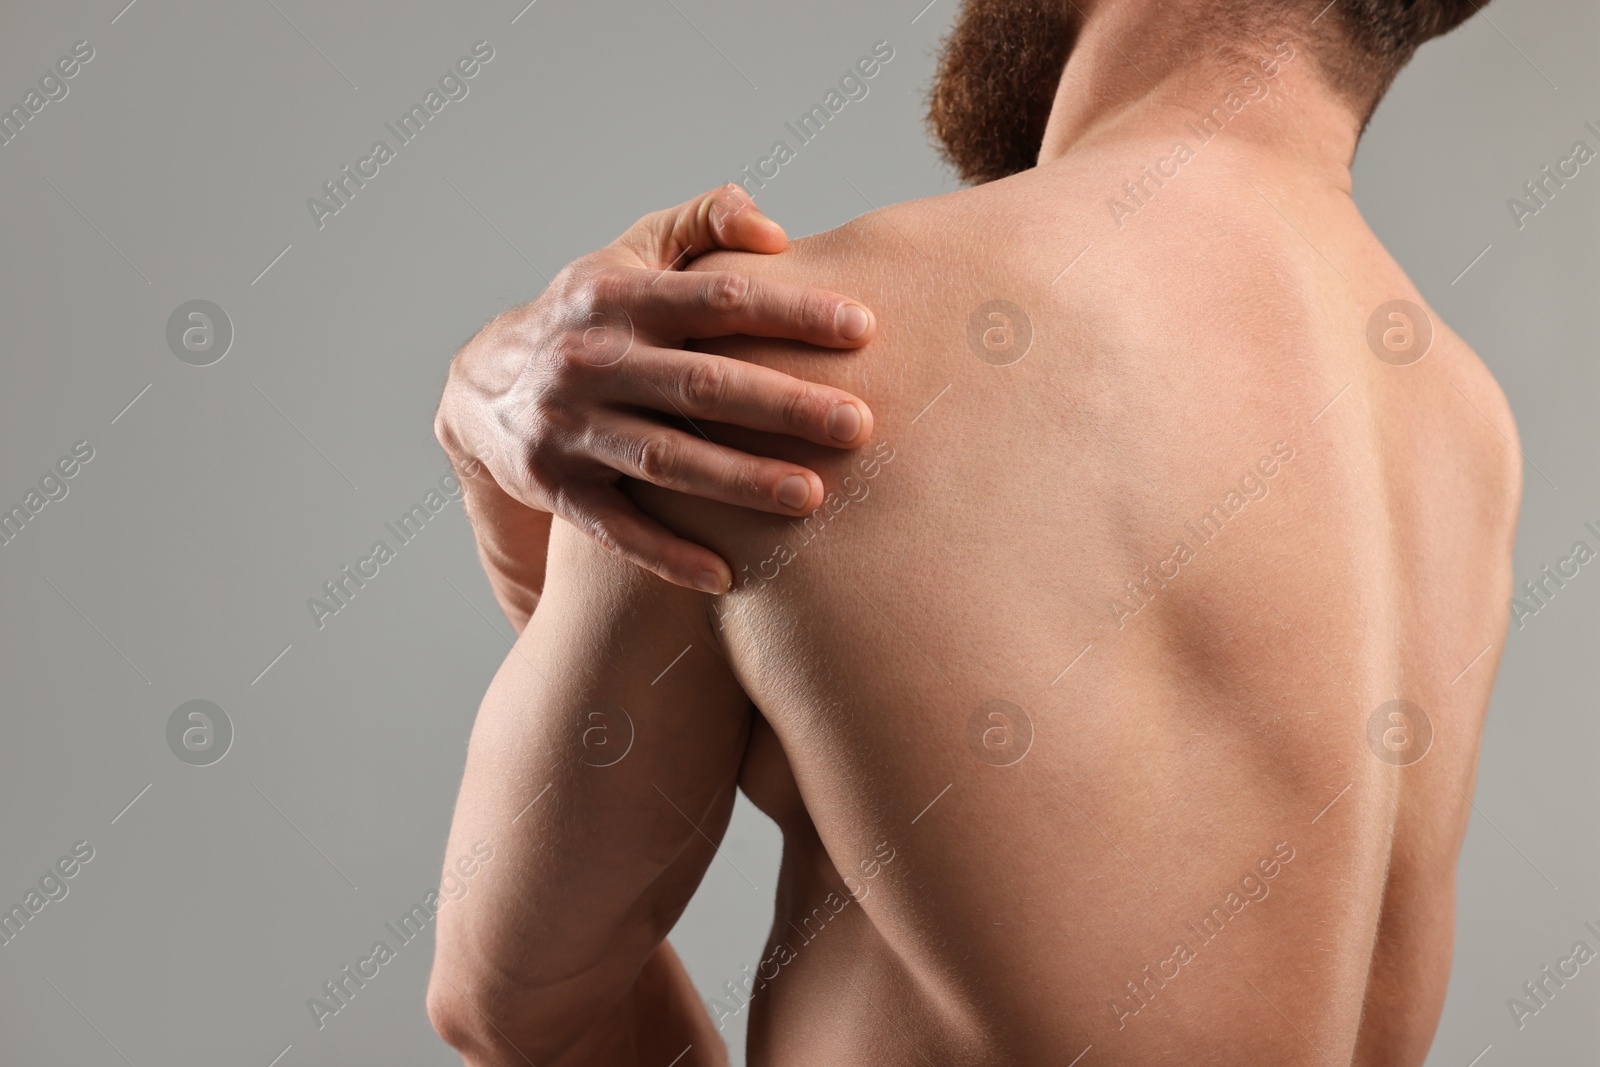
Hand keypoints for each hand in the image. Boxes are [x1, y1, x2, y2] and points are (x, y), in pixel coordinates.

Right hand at [436, 184, 875, 596]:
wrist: (480, 389)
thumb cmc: (590, 316)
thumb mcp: (631, 252)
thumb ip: (703, 222)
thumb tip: (775, 231)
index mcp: (620, 297)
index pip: (719, 299)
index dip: (791, 311)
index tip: (862, 328)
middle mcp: (593, 361)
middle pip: (701, 384)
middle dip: (783, 405)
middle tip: (859, 425)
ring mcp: (571, 428)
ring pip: (666, 459)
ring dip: (739, 481)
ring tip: (812, 497)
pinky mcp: (557, 489)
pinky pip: (617, 529)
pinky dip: (668, 556)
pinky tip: (727, 576)